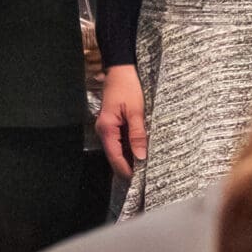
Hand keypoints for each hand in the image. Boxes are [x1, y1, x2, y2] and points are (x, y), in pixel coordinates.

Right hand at [97, 64, 148, 179]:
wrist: (121, 70)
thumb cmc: (128, 88)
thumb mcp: (136, 111)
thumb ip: (138, 134)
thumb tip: (141, 156)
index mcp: (106, 128)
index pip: (115, 157)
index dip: (127, 170)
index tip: (142, 182)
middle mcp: (104, 131)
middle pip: (115, 156)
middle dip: (129, 167)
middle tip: (148, 177)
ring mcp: (107, 128)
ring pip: (118, 150)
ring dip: (130, 158)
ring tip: (148, 167)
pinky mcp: (113, 125)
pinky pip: (120, 142)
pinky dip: (130, 149)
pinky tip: (142, 152)